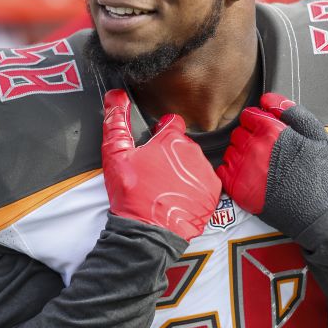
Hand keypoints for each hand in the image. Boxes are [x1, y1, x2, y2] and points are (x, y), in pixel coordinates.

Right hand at [102, 89, 221, 241]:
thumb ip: (116, 121)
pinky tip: (176, 197)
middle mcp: (193, 152)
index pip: (172, 122)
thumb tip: (115, 95)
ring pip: (193, 163)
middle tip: (153, 172)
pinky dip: (193, 188)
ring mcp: (204, 173)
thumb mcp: (116, 155)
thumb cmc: (130, 193)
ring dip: (181, 170)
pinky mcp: (212, 192)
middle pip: (182, 144)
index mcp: (172, 139)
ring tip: (163, 187)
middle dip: (170, 154)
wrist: (146, 232)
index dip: (161, 131)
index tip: (153, 142)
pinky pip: (204, 182)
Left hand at [216, 93, 327, 240]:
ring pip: (230, 151)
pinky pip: (222, 171)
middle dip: (249, 138)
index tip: (267, 133)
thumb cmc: (321, 173)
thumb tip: (268, 99)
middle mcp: (253, 147)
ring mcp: (243, 169)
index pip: (248, 115)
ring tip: (260, 166)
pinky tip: (249, 177)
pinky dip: (232, 171)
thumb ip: (292, 112)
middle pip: (238, 133)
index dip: (258, 122)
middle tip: (266, 152)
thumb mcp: (317, 135)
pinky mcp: (237, 189)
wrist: (319, 212)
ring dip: (241, 154)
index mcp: (271, 131)